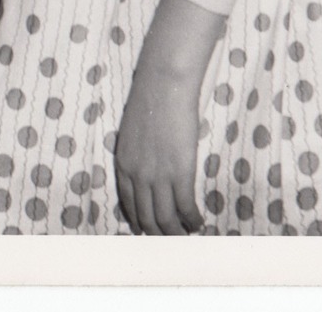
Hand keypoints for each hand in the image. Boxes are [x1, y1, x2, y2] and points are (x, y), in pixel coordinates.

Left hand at [113, 0, 222, 234]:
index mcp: (122, 163)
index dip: (139, 220)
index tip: (147, 229)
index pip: (128, 204)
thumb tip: (147, 172)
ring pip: (165, 218)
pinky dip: (192, 219)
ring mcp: (158, 175)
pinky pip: (185, 207)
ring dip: (177, 232)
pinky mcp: (180, 172)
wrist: (163, 85)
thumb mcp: (132, 132)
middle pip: (146, 216)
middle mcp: (137, 174)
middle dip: (158, 232)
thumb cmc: (150, 101)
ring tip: (187, 234)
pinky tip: (199, 222)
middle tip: (171, 238)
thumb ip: (136, 155)